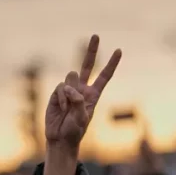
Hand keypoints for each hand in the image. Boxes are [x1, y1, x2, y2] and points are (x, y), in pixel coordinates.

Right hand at [45, 35, 121, 150]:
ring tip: (68, 108)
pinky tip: (61, 109)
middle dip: (91, 50)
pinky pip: (61, 87)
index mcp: (93, 95)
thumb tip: (70, 88)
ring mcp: (69, 90)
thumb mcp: (82, 118)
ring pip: (70, 77)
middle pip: (87, 65)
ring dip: (70, 92)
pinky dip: (62, 98)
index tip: (119, 50)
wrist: (60, 139)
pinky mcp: (57, 93)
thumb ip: (79, 101)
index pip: (103, 76)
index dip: (111, 64)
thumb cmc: (74, 131)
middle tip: (96, 35)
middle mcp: (81, 89)